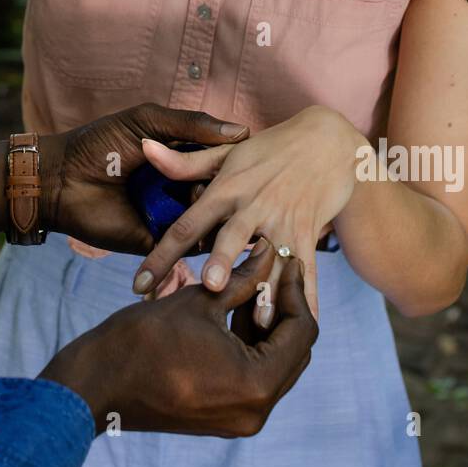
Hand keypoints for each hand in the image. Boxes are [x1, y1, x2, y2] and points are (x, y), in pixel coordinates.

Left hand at [38, 103, 248, 253]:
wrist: (61, 178)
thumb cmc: (99, 143)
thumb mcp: (146, 122)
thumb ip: (189, 124)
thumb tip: (241, 130)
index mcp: (180, 157)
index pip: (221, 161)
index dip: (237, 161)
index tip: (252, 158)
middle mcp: (179, 187)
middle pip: (220, 193)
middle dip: (227, 190)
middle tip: (221, 183)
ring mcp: (170, 216)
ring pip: (209, 221)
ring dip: (215, 215)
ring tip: (207, 203)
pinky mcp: (157, 242)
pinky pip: (186, 246)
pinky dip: (200, 241)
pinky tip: (211, 231)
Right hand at [39, 242, 317, 435]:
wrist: (96, 383)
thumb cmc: (144, 339)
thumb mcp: (200, 299)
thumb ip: (243, 277)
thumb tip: (269, 251)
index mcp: (257, 384)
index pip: (301, 331)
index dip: (295, 290)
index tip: (285, 258)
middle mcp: (256, 411)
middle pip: (292, 351)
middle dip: (283, 308)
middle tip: (274, 268)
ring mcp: (238, 419)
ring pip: (272, 363)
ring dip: (265, 325)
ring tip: (250, 283)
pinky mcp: (221, 417)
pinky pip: (250, 377)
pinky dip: (247, 344)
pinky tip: (233, 309)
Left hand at [130, 106, 367, 321]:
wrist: (327, 142)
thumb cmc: (270, 148)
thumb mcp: (227, 151)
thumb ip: (185, 161)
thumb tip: (145, 147)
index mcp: (227, 188)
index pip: (187, 224)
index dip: (161, 254)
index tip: (140, 284)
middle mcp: (254, 206)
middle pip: (233, 238)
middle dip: (223, 263)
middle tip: (210, 287)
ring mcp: (284, 222)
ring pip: (272, 260)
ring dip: (266, 291)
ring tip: (258, 324)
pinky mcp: (309, 234)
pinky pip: (307, 270)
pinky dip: (307, 297)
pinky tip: (305, 324)